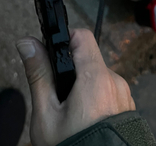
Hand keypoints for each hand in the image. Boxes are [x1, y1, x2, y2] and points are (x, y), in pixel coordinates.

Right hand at [16, 28, 135, 145]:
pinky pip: (108, 92)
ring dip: (83, 86)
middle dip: (70, 70)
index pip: (82, 36)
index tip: (52, 52)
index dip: (64, 39)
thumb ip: (38, 74)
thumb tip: (27, 42)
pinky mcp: (128, 108)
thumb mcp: (46, 115)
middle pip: (88, 58)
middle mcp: (116, 82)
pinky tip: (85, 120)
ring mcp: (125, 96)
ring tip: (70, 114)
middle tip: (57, 96)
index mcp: (96, 78)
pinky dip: (95, 99)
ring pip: (98, 77)